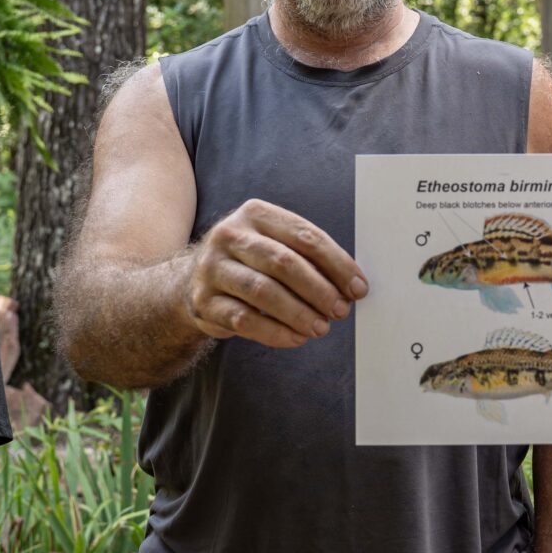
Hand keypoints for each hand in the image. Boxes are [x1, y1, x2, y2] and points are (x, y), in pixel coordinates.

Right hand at [185, 199, 366, 348]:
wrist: (193, 281)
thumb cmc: (250, 263)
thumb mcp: (274, 245)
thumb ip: (308, 258)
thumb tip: (351, 287)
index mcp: (255, 214)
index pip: (305, 236)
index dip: (337, 264)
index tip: (358, 288)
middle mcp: (229, 235)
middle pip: (284, 262)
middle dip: (319, 290)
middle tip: (341, 310)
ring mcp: (212, 268)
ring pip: (264, 292)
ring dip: (299, 313)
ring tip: (321, 328)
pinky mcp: (204, 302)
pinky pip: (245, 320)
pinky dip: (276, 333)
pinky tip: (296, 338)